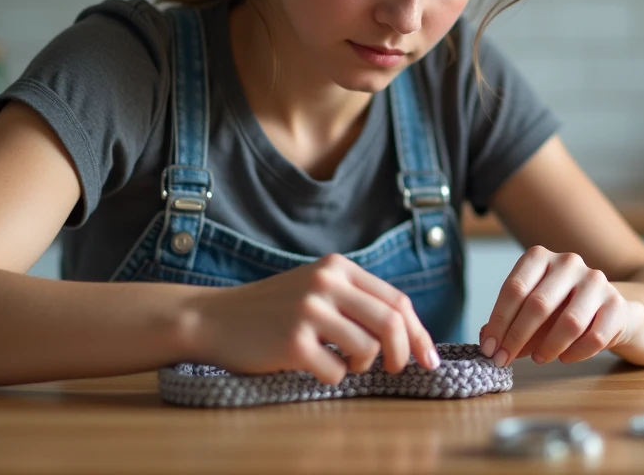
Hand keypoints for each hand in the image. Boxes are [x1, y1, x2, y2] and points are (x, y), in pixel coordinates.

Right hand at [188, 253, 440, 384]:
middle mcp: (326, 282)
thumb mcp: (316, 288)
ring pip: (367, 349)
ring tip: (342, 362)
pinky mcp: (293, 341)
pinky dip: (332, 377)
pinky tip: (312, 366)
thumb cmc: (273, 310)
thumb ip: (357, 300)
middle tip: (395, 370)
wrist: (215, 318)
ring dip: (362, 366)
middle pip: (391, 323)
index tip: (429, 358)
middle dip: (403, 354)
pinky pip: (336, 372)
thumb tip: (409, 335)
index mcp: (337, 266)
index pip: (397, 301)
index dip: (418, 333)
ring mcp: (308, 310)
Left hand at [478, 246, 643, 366]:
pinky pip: (595, 336)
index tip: (489, 348)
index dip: (499, 321)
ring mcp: (595, 280)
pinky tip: (565, 358)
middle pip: (538, 304)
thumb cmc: (560, 310)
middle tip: (504, 360)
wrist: (609, 310)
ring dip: (549, 347)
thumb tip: (486, 339)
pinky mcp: (617, 304)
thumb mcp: (531, 312)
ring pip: (569, 322)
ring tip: (538, 359)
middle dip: (516, 337)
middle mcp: (568, 262)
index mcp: (540, 257)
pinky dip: (576, 352)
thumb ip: (507, 322)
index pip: (514, 288)